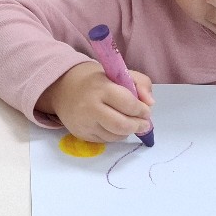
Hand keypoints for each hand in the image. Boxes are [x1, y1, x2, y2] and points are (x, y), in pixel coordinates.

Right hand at [36, 62, 153, 142]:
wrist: (65, 88)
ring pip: (115, 136)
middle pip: (121, 125)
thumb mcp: (119, 74)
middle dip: (138, 126)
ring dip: (127, 132)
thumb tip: (150, 103)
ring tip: (129, 123)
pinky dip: (115, 135)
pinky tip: (115, 126)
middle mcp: (90, 107)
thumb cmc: (97, 81)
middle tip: (144, 124)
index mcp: (101, 88)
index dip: (142, 110)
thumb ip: (141, 83)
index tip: (146, 110)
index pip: (128, 104)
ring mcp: (84, 123)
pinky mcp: (81, 134)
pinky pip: (105, 141)